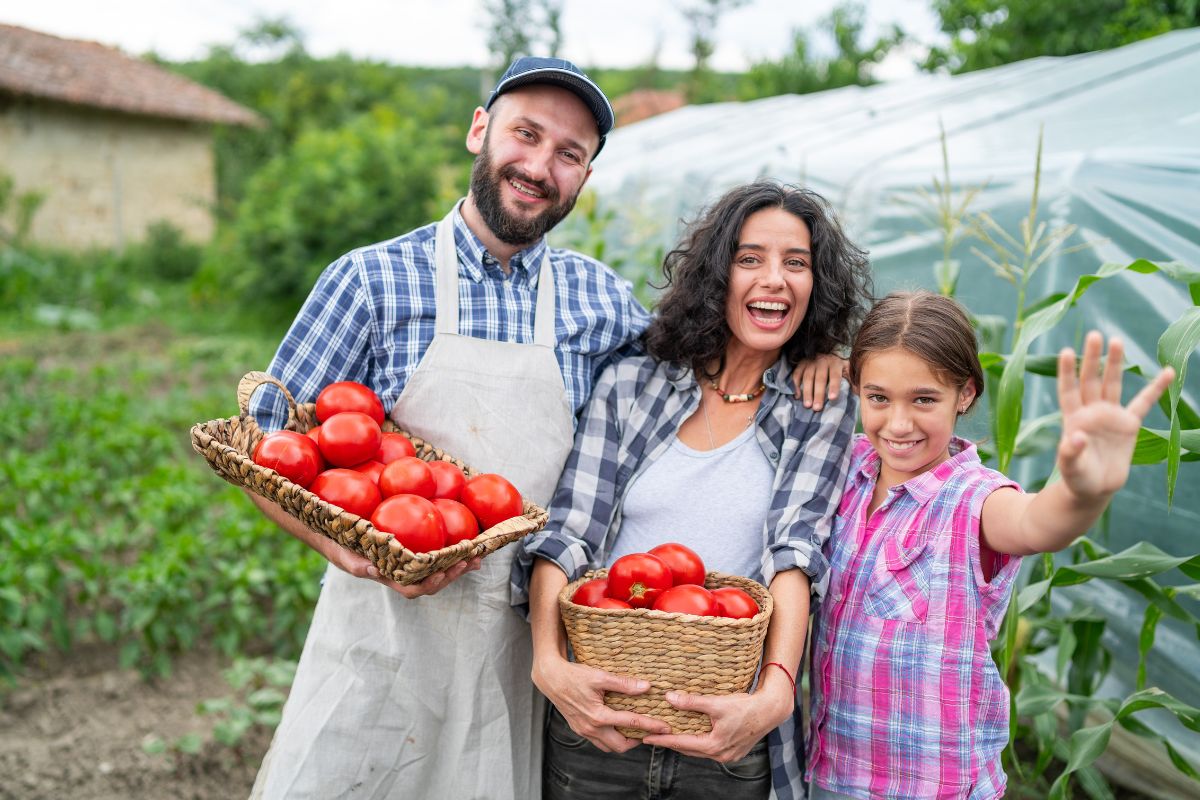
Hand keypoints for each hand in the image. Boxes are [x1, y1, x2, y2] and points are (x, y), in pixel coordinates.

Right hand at [318, 532, 480, 597]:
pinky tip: (469, 544)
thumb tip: (376, 570)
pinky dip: (454, 551)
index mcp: (390, 578)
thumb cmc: (341, 549)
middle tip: (470, 561)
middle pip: (434, 581)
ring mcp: (411, 563)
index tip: (441, 574)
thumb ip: (360, 566)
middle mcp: (404, 574)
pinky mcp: (415, 549)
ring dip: (459, 565)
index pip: (413, 589)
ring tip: (477, 556)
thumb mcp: (346, 558)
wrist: (339, 537)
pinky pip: (437, 554)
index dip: (429, 585)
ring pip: (439, 570)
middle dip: (453, 574)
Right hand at [533, 656, 669, 752]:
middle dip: (638, 741)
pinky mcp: (580, 729)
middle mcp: (591, 728)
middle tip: (651, 732)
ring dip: (623, 742)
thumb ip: (623, 684)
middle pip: (621, 746)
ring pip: (609, 747)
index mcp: (599, 716)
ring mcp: (584, 731)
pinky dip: (611, 738)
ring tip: (635, 731)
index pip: (631, 723)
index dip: (651, 725)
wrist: (551, 678)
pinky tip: (617, 727)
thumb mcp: (600, 676)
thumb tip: (646, 686)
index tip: (665, 726)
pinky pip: (599, 742)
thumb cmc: (574, 675)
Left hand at [640, 681, 791, 762]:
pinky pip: (710, 749)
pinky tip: (693, 735)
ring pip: (699, 751)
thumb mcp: (716, 703)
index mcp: (714, 745)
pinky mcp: (734, 752)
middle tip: (653, 736)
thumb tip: (669, 698)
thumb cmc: (745, 706)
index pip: (681, 743)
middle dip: (671, 743)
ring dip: (686, 743)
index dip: (662, 740)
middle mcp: (720, 755)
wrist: (771, 710)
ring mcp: (728, 755)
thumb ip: (692, 702)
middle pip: (689, 750)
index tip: (646, 738)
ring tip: (670, 736)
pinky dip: (699, 743)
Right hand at [791, 353, 847, 410]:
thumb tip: (858, 390)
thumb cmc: (838, 367)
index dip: (834, 386)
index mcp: (835, 363)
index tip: (832, 398)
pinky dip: (796, 385)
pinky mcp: (801, 364)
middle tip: (817, 408)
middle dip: (818, 394)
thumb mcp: (847, 369)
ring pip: (807, 377)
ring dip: (807, 392)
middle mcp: (822, 361)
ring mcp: (810, 362)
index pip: (835, 376)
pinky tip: (797, 396)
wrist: (825, 354)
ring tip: (807, 405)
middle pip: (820, 378)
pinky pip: (797, 375)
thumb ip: (852, 379)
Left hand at [1056, 332, 1175, 501]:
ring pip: (1112, 384)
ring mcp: (1110, 416)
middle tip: (1095, 334)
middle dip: (1092, 358)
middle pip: (1090, 380)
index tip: (1064, 352)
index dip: (1066, 372)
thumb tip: (1075, 435)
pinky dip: (1155, 388)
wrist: (1094, 488)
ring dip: (1114, 364)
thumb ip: (1069, 452)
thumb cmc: (1076, 477)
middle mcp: (1090, 411)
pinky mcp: (1129, 425)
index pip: (1068, 390)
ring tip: (1117, 340)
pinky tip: (1166, 371)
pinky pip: (1144, 403)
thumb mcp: (1069, 467)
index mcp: (1072, 418)